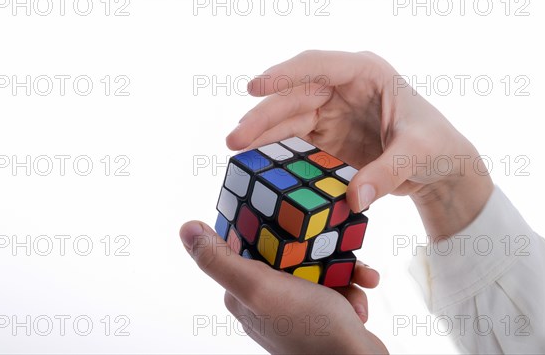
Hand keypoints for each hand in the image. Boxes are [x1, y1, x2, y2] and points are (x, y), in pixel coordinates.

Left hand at [180, 221, 387, 353]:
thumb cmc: (312, 330)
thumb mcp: (261, 287)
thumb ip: (222, 259)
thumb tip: (186, 228)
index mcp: (242, 291)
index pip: (249, 242)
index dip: (269, 224)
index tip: (292, 213)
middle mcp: (264, 299)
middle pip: (290, 251)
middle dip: (318, 250)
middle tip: (333, 249)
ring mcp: (292, 307)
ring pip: (318, 266)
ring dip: (341, 270)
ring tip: (357, 279)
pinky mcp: (318, 314)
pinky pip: (335, 285)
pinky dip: (350, 289)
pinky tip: (357, 302)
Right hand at [227, 50, 493, 239]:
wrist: (440, 167)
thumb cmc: (436, 146)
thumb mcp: (418, 154)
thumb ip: (387, 173)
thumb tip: (354, 198)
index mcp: (366, 73)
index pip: (318, 66)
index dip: (284, 75)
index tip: (254, 88)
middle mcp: (343, 88)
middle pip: (295, 96)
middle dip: (264, 116)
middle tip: (235, 139)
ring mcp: (332, 112)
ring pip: (289, 119)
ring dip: (263, 135)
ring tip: (237, 152)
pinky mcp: (327, 137)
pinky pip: (296, 142)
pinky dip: (277, 152)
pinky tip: (258, 164)